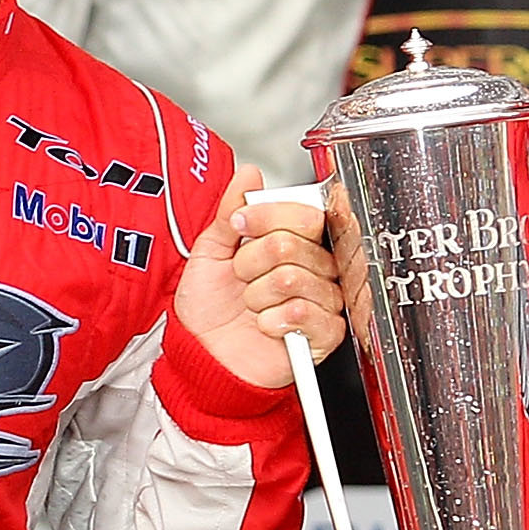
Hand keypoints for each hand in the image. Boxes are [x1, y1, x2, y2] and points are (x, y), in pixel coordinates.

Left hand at [175, 167, 343, 389]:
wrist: (204, 354)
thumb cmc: (211, 307)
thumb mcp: (211, 250)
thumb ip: (231, 211)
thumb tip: (248, 174)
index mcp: (296, 242)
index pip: (304, 212)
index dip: (267, 216)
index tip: (240, 227)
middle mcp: (315, 268)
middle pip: (292, 244)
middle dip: (250, 262)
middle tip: (242, 277)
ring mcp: (323, 300)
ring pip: (292, 278)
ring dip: (256, 295)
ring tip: (251, 304)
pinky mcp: (324, 334)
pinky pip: (301, 313)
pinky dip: (270, 320)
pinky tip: (266, 325)